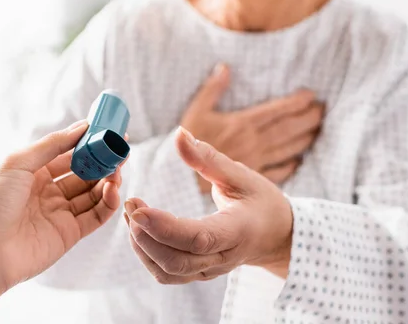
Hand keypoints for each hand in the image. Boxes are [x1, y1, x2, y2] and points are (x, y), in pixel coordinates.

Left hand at [0, 120, 121, 289]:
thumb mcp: (18, 163)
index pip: (66, 154)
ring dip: (108, 180)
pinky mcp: (69, 234)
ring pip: (92, 193)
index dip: (86, 143)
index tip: (106, 131)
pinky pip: (95, 216)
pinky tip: (112, 189)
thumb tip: (81, 127)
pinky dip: (107, 203)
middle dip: (101, 161)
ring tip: (117, 169)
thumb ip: (51, 145)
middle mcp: (46, 192)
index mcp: (32, 173)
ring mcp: (59, 214)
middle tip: (120, 150)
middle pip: (82, 173)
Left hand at [124, 127, 291, 284]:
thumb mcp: (240, 174)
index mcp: (237, 231)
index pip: (198, 237)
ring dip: (142, 246)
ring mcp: (210, 270)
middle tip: (131, 204)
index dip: (165, 227)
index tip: (139, 209)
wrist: (277, 236)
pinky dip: (146, 254)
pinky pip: (167, 273)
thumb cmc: (260, 201)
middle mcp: (223, 257)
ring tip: (130, 213)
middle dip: (145, 236)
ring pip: (168, 272)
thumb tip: (179, 134)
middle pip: (177, 261)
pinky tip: (138, 230)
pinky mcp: (198, 273)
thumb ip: (208, 158)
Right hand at [180, 64, 323, 190]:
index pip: (276, 111)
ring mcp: (256, 161)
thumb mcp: (196, 112)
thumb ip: (212, 90)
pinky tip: (298, 160)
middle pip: (287, 129)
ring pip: (287, 148)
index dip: (295, 102)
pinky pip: (278, 170)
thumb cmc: (189, 144)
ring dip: (304, 137)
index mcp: (242, 124)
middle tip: (321, 109)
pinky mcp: (252, 177)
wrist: (184, 180)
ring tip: (317, 127)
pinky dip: (290, 164)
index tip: (310, 95)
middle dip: (307, 118)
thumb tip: (225, 68)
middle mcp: (254, 142)